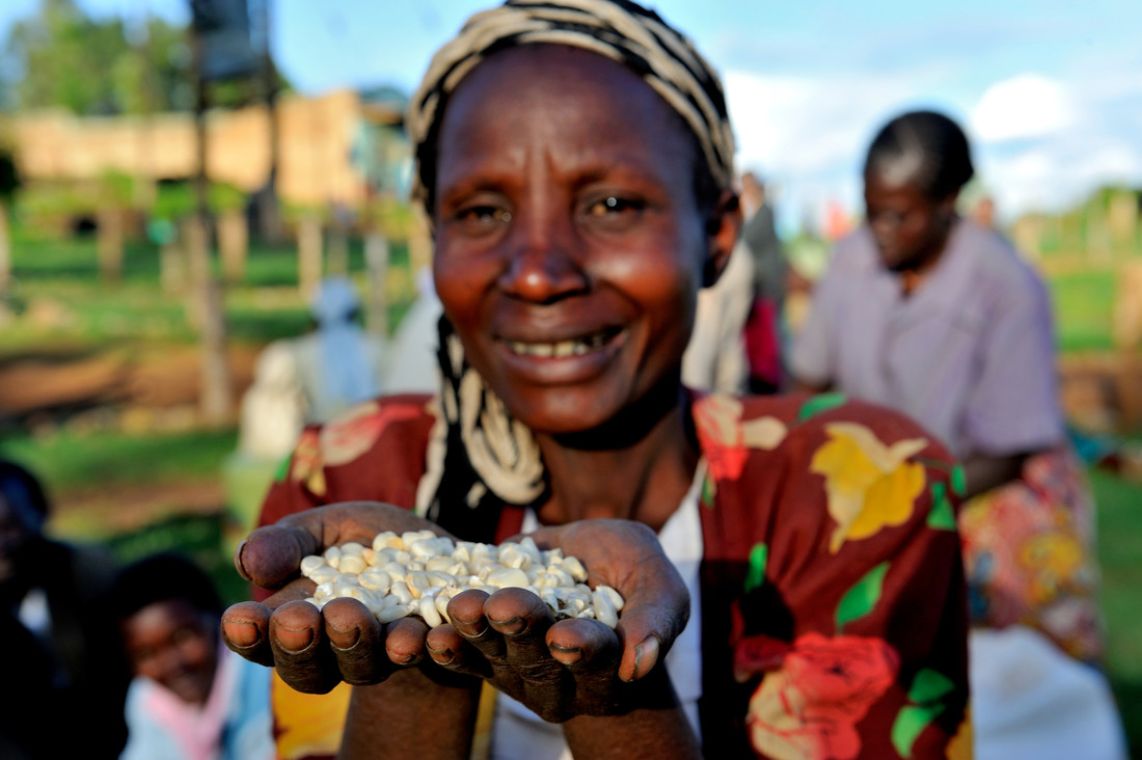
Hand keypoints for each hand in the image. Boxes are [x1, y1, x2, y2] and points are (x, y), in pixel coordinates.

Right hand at [220, 501, 457, 693]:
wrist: (435, 554)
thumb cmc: (362, 543)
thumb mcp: (322, 531)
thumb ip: (287, 545)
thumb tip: (248, 561)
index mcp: (296, 625)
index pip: (263, 641)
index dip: (250, 635)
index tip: (240, 618)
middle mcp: (336, 653)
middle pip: (311, 669)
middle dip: (303, 645)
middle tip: (301, 618)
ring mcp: (384, 657)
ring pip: (367, 668)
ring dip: (363, 647)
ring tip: (355, 620)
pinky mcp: (436, 651)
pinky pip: (436, 659)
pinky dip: (434, 647)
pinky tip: (431, 636)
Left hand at [424, 519, 689, 721]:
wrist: (592, 563)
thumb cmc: (636, 574)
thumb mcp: (660, 588)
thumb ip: (654, 621)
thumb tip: (637, 665)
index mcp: (608, 673)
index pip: (597, 663)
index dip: (582, 650)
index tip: (565, 636)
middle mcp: (561, 682)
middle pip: (539, 661)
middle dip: (521, 631)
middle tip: (506, 606)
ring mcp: (518, 670)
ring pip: (495, 656)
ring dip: (476, 633)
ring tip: (463, 606)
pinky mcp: (485, 654)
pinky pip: (463, 653)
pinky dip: (447, 642)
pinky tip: (431, 629)